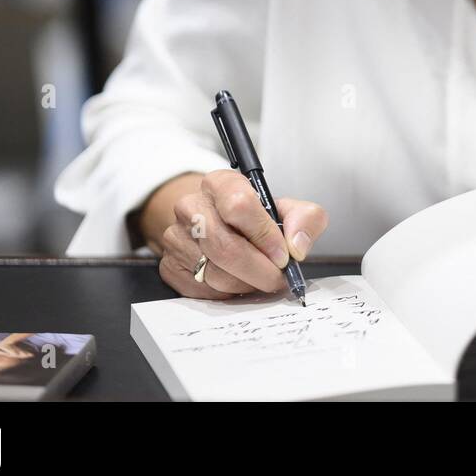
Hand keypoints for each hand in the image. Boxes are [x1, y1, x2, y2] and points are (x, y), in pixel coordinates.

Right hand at [157, 169, 328, 299]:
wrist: (220, 225)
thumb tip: (297, 246)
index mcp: (220, 183)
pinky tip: (238, 281)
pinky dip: (227, 292)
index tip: (283, 255)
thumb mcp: (287, 209)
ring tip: (259, 278)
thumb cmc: (255, 218)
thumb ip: (305, 219)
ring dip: (246, 283)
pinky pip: (202, 290)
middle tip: (277, 279)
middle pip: (225, 246)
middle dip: (259, 270)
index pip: (239, 205)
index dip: (265, 236)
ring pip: (215, 273)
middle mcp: (192, 207)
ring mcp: (176, 237)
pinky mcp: (170, 265)